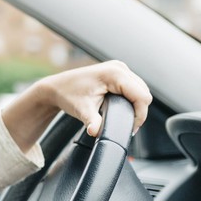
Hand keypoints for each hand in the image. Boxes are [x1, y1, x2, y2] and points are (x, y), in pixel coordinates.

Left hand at [2, 60, 151, 153]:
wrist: (56, 87)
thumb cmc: (67, 95)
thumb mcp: (82, 110)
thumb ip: (92, 121)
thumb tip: (96, 132)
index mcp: (115, 73)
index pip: (141, 96)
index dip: (140, 115)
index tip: (130, 128)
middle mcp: (119, 67)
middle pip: (144, 93)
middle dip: (139, 111)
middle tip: (127, 126)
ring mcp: (119, 68)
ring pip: (141, 90)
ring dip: (136, 105)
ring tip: (125, 119)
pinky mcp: (117, 72)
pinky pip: (134, 87)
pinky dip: (132, 99)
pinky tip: (124, 109)